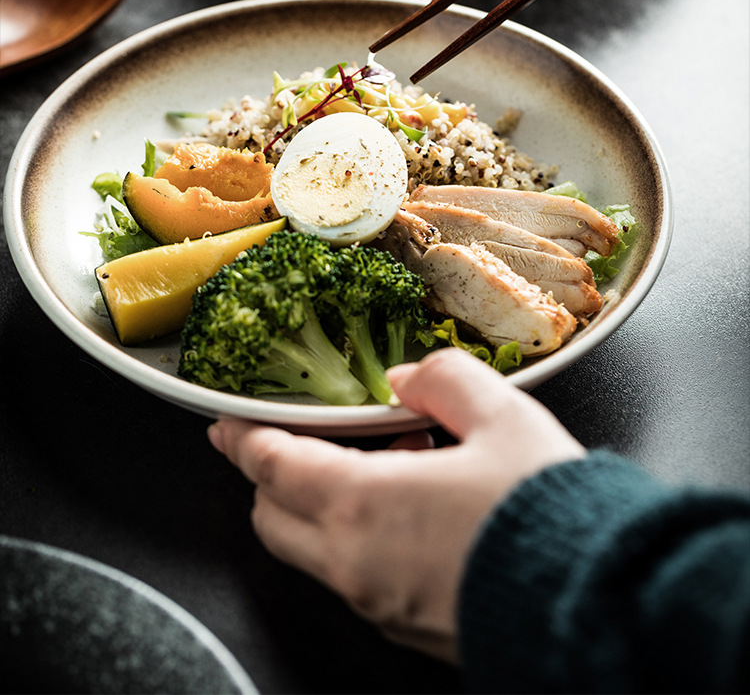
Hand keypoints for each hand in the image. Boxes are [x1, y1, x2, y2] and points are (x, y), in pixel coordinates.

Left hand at [207, 348, 584, 661]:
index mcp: (363, 505)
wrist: (595, 601)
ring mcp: (378, 602)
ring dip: (324, 505)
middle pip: (275, 518)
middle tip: (301, 440)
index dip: (243, 439)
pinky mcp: (407, 626)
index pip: (273, 466)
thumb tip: (408, 379)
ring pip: (313, 552)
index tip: (227, 425)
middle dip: (273, 475)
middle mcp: (357, 563)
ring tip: (388, 462)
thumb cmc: (544, 512)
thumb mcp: (500, 415)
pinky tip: (417, 506)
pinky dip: (360, 538)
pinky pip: (357, 578)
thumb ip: (442, 380)